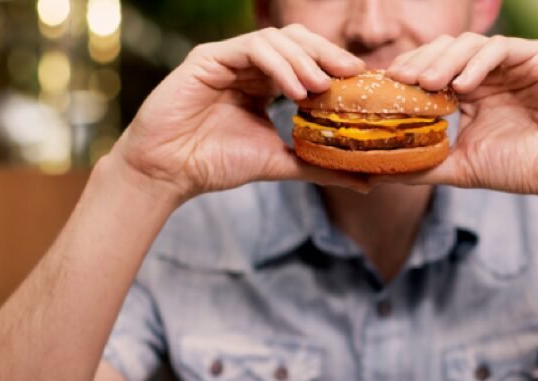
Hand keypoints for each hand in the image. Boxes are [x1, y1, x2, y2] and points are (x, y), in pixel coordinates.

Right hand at [111, 25, 366, 204]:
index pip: (307, 61)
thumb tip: (367, 182)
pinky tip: (295, 89)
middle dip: (327, 54)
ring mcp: (228, 58)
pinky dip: (278, 65)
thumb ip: (320, 166)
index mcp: (265, 83)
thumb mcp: (280, 162)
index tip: (363, 83)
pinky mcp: (208, 57)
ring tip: (322, 87)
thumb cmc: (216, 163)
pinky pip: (251, 49)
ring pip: (276, 40)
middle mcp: (249, 66)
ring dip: (304, 60)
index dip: (335, 67)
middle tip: (353, 73)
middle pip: (297, 42)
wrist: (170, 172)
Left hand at [382, 34, 537, 202]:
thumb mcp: (460, 168)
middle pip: (443, 51)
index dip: (406, 73)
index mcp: (467, 91)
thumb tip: (379, 174)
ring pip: (469, 45)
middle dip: (419, 62)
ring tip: (427, 83)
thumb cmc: (518, 168)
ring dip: (444, 60)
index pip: (430, 70)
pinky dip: (478, 63)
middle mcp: (486, 72)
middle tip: (400, 80)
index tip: (383, 87)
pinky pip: (501, 49)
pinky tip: (462, 84)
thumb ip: (423, 167)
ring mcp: (511, 62)